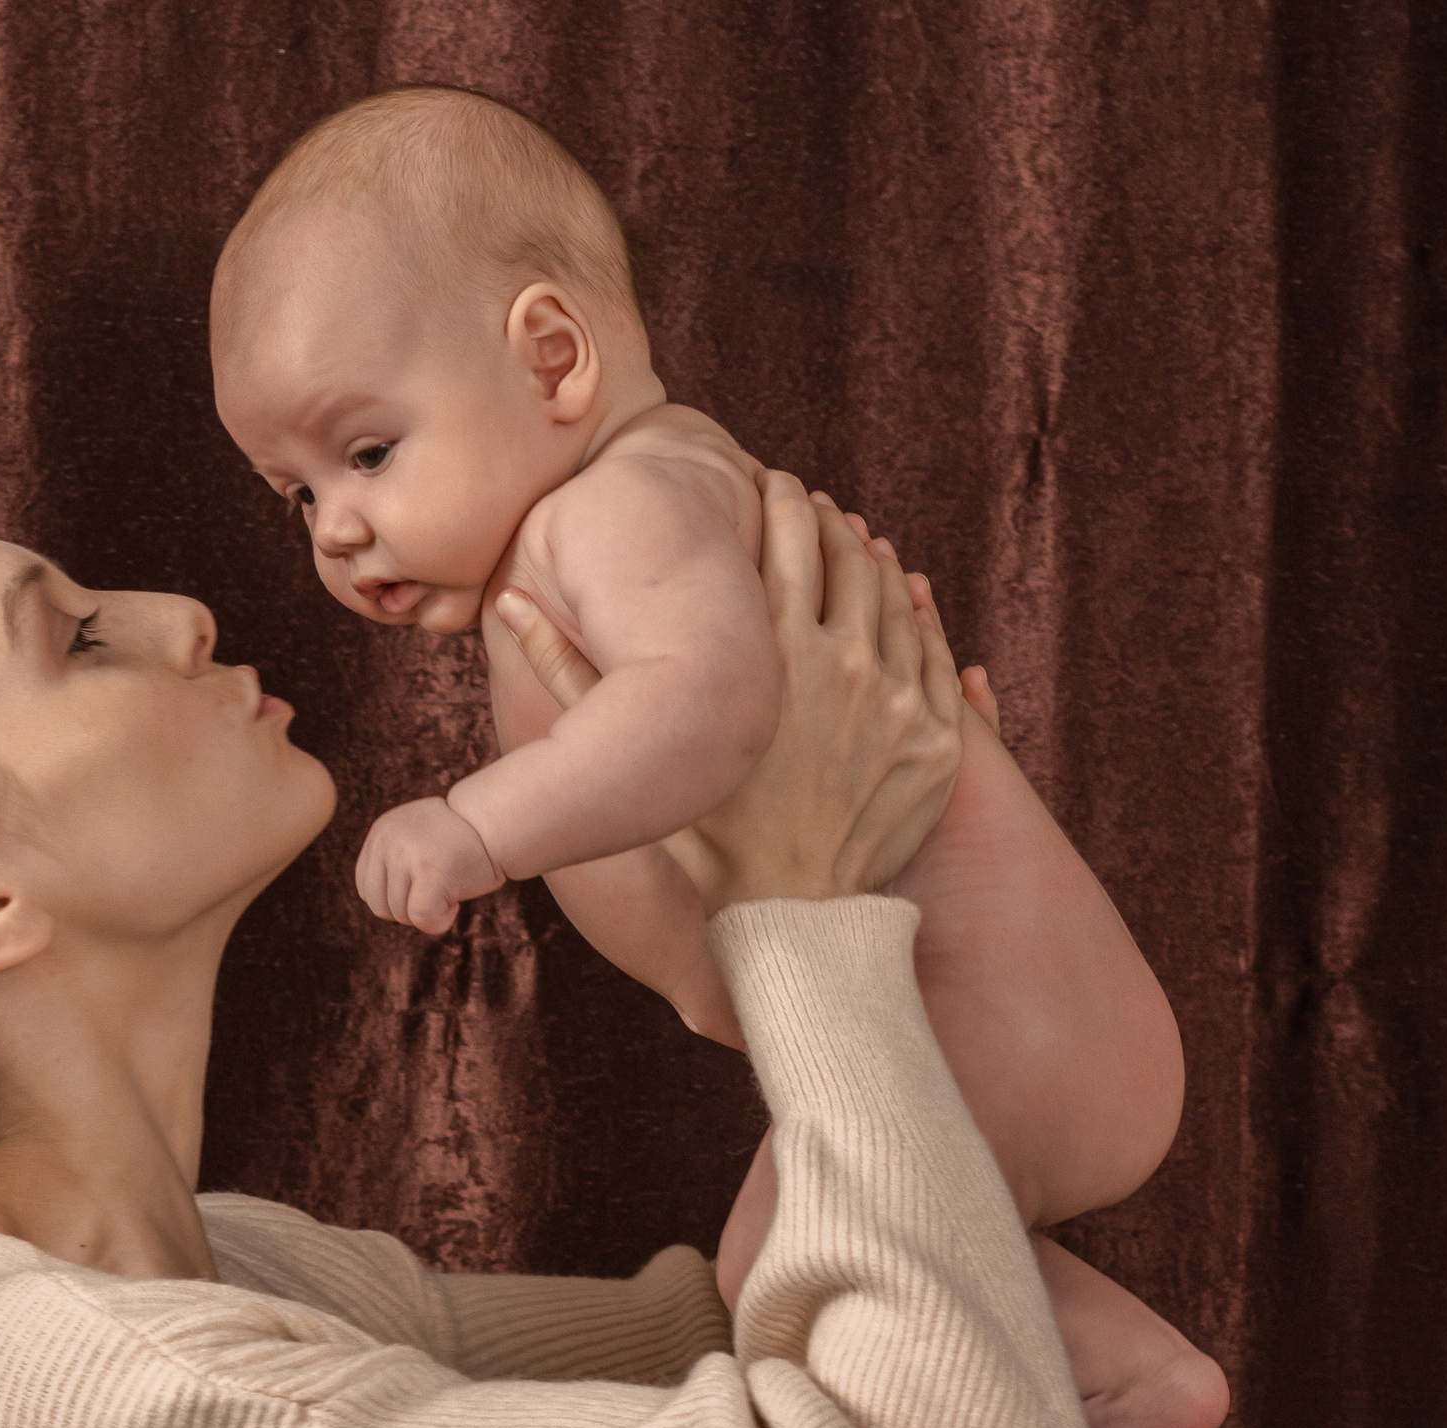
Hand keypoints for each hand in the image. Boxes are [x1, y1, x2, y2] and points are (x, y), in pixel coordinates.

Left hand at [355, 796, 506, 933]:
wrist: (499, 825)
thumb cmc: (464, 842)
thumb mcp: (417, 840)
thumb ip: (394, 863)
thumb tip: (378, 907)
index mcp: (381, 832)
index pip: (366, 887)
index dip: (395, 899)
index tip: (423, 886)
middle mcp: (387, 840)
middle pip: (379, 905)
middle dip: (408, 910)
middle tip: (438, 892)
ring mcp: (405, 854)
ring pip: (400, 915)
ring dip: (429, 914)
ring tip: (450, 888)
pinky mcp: (428, 871)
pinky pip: (421, 918)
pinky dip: (440, 922)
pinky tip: (456, 904)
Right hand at [500, 473, 960, 907]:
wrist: (792, 920)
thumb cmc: (707, 838)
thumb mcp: (633, 753)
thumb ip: (568, 674)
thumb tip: (507, 605)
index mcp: (770, 657)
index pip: (784, 541)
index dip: (776, 502)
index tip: (765, 487)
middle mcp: (845, 669)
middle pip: (847, 556)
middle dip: (827, 517)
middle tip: (809, 502)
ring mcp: (902, 703)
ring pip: (896, 595)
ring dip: (874, 556)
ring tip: (854, 539)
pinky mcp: (939, 739)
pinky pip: (937, 651)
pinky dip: (921, 610)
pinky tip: (904, 592)